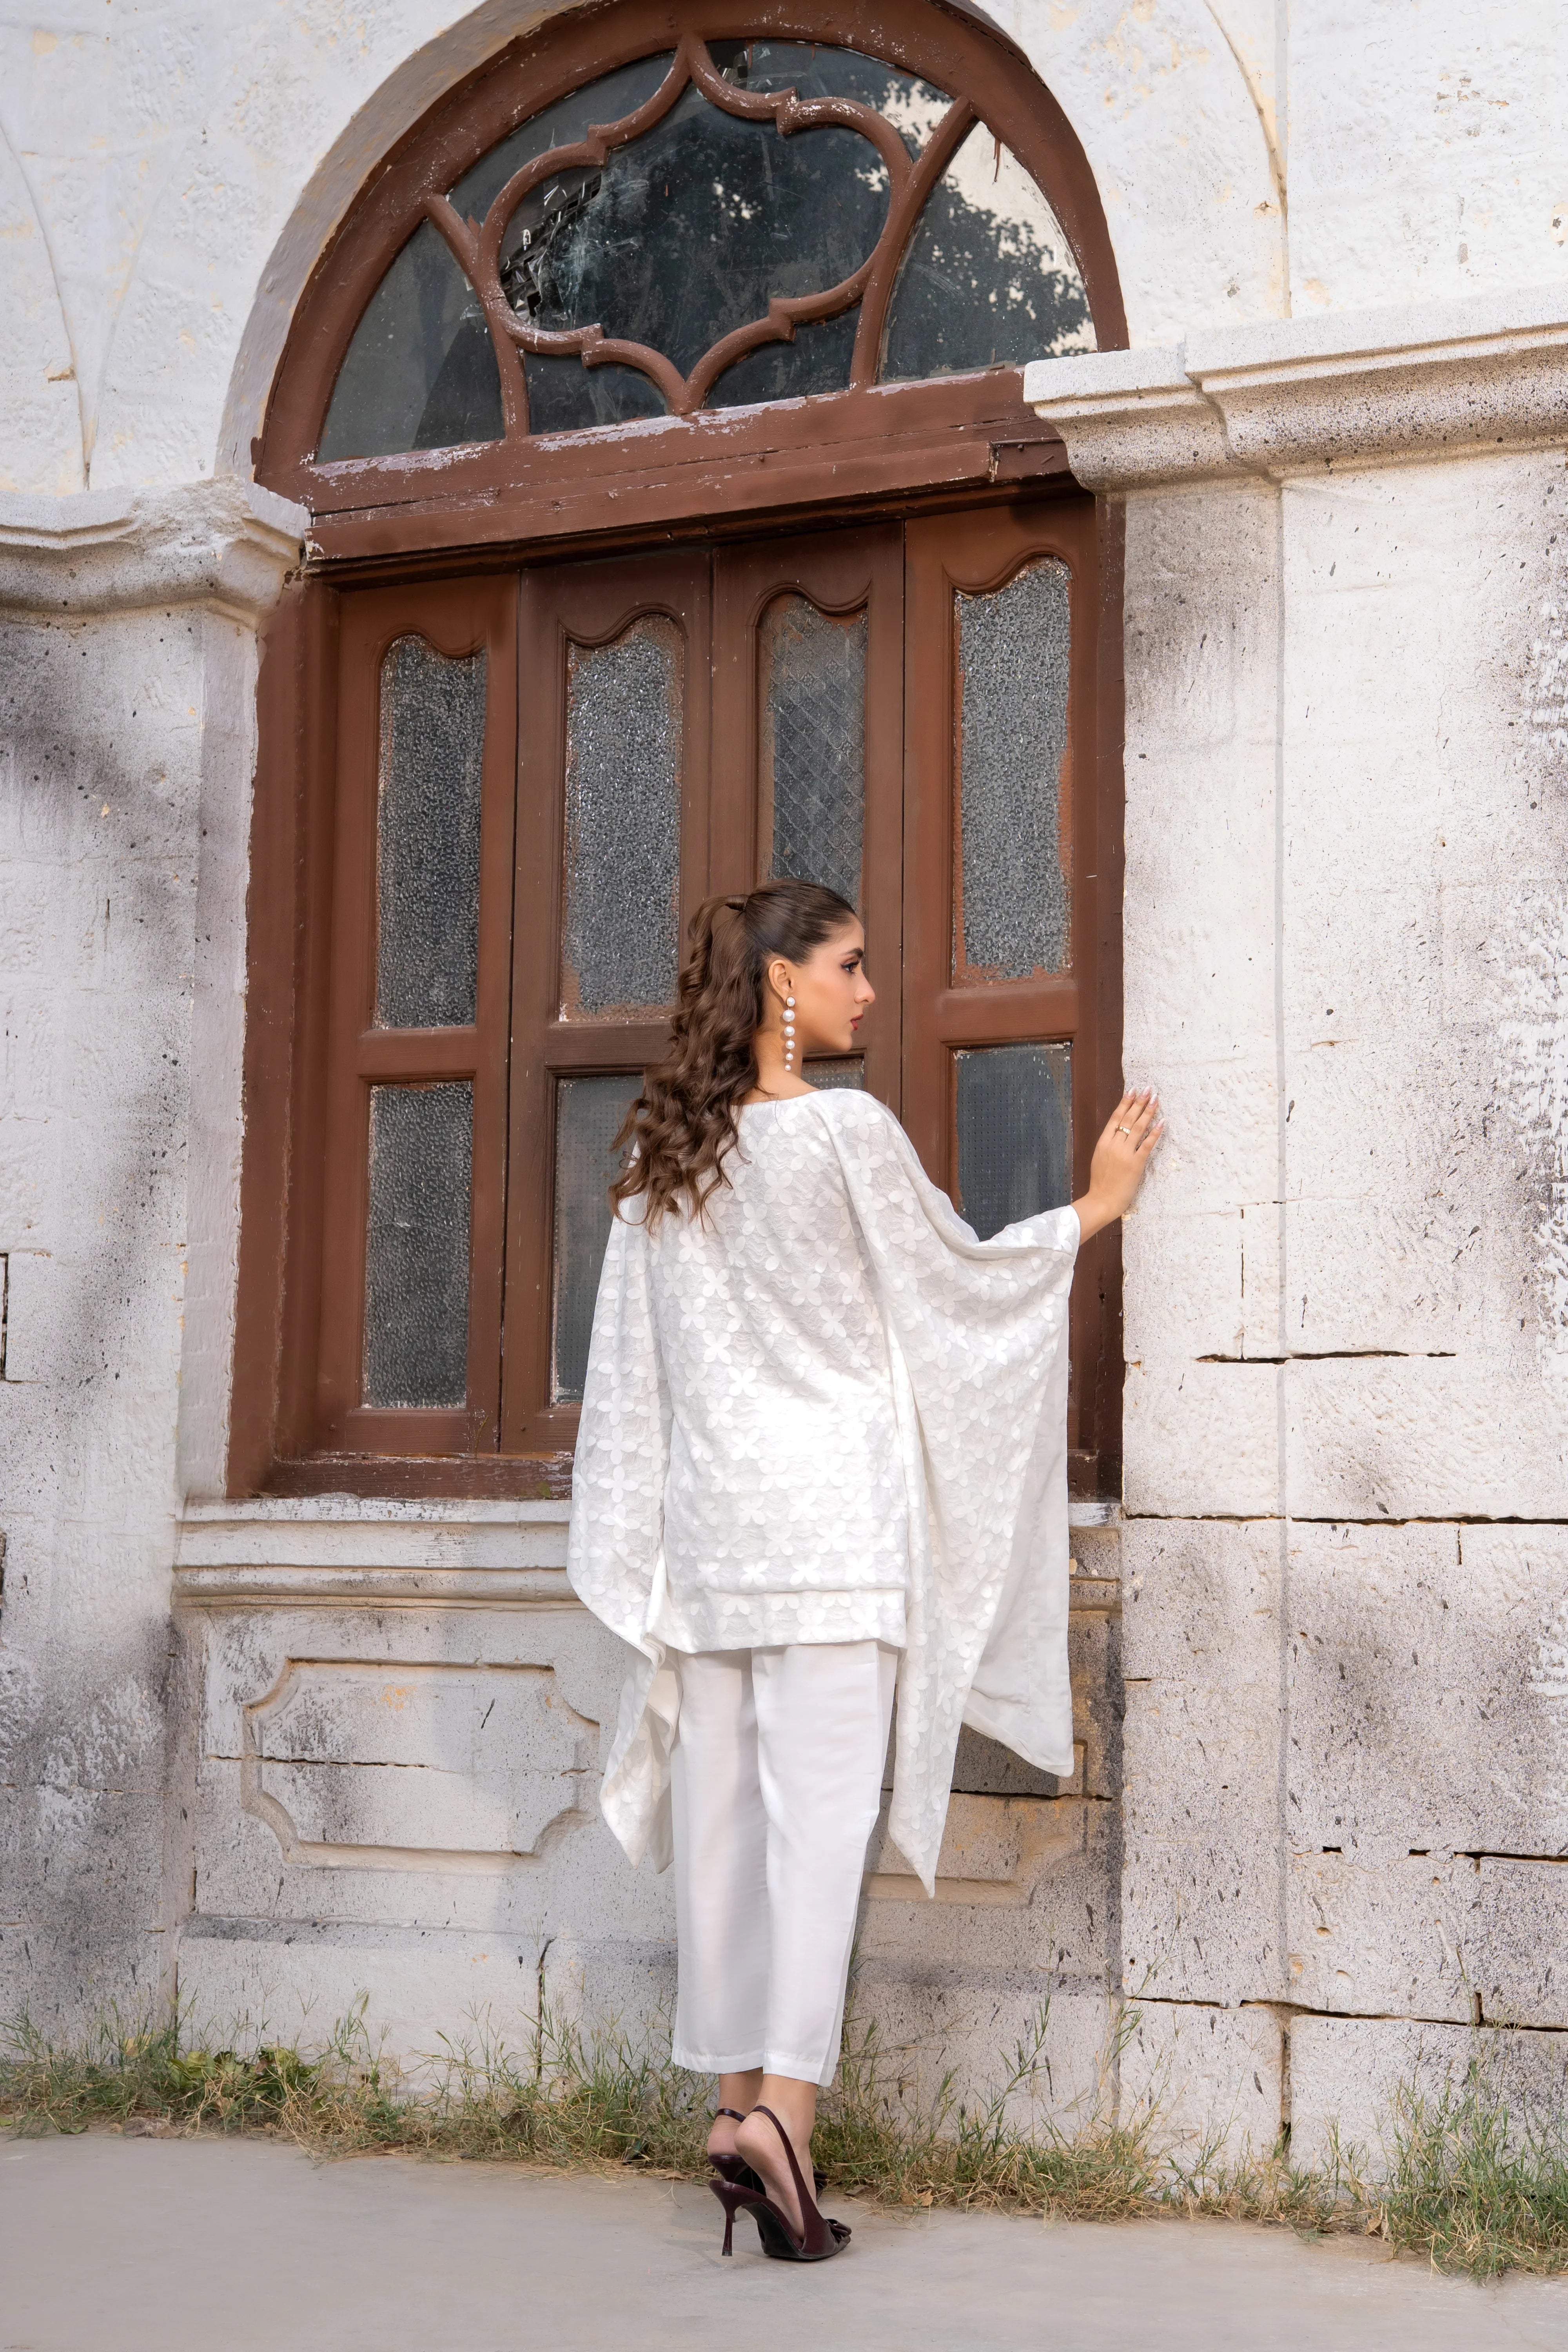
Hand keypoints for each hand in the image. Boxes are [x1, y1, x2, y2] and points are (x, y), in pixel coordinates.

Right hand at [1072, 1089, 1162, 1243]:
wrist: (1102, 1200)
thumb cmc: (1101, 1183)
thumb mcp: (1099, 1159)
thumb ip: (1108, 1145)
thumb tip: (1117, 1132)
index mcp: (1103, 1143)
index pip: (1115, 1118)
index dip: (1125, 1103)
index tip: (1132, 1091)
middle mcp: (1113, 1145)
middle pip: (1128, 1119)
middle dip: (1139, 1102)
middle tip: (1148, 1089)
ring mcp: (1125, 1154)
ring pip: (1138, 1128)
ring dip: (1148, 1112)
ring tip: (1155, 1099)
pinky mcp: (1136, 1164)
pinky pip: (1147, 1144)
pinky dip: (1155, 1132)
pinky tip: (1162, 1122)